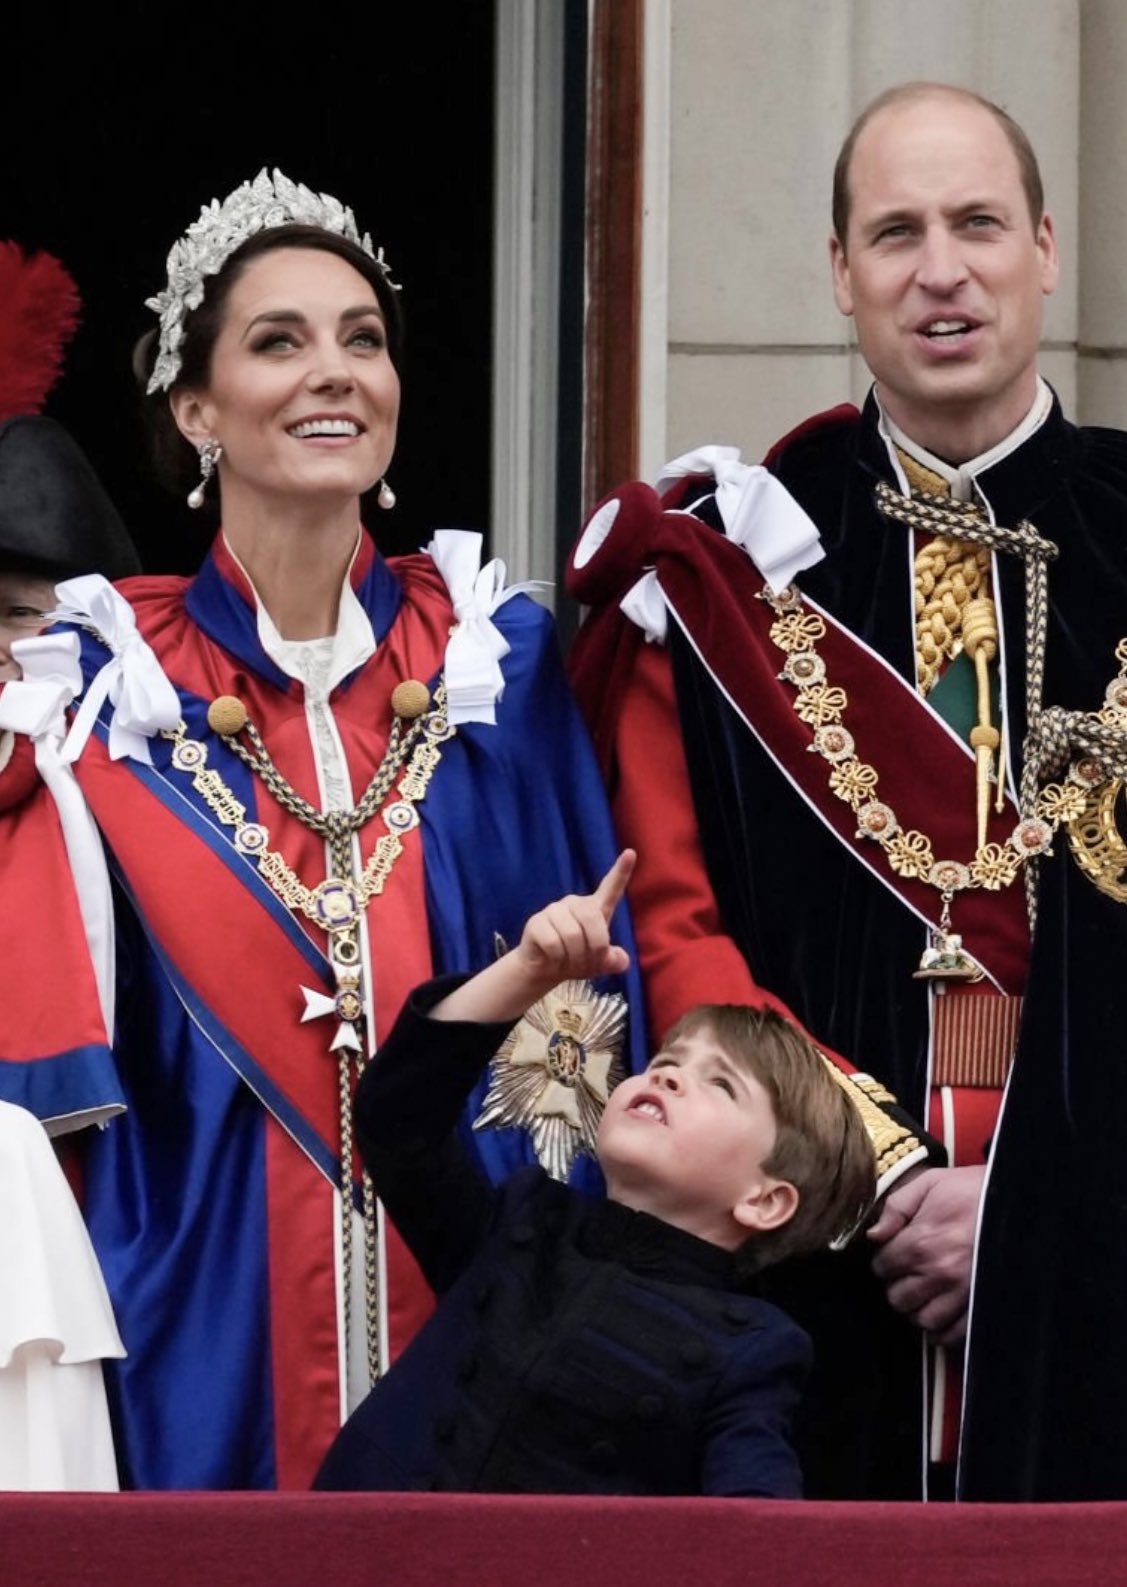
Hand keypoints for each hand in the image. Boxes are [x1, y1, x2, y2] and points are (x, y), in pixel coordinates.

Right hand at [515, 848, 635, 984]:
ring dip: (574, 957)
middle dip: (594, 948)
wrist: (545, 969)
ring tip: (568, 961)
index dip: (621, 871)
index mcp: (595, 909)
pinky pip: (553, 943)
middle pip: (592, 919)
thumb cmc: (577, 960)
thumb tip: (619, 959)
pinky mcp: (536, 922)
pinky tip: (553, 958)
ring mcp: (554, 910)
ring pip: (571, 935)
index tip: (631, 853)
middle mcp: (575, 904)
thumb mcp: (601, 964)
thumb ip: (615, 961)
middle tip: (587, 962)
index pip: (611, 888)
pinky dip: (557, 958)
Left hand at [866, 1163, 985, 1345]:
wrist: (1019, 1199)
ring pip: (924, 1320)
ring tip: (923, 1295)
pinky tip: (941, 1316)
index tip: (892, 1256)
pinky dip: (943, 1332)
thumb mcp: (930, 1183)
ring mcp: (962, 1292)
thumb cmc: (973, 1191)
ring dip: (918, 1309)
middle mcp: (939, 1272)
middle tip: (907, 1276)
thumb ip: (896, 1208)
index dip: (884, 1261)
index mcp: (921, 1241)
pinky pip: (955, 1334)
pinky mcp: (983, 1304)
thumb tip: (874, 1235)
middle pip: (899, 1298)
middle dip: (898, 1287)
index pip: (883, 1267)